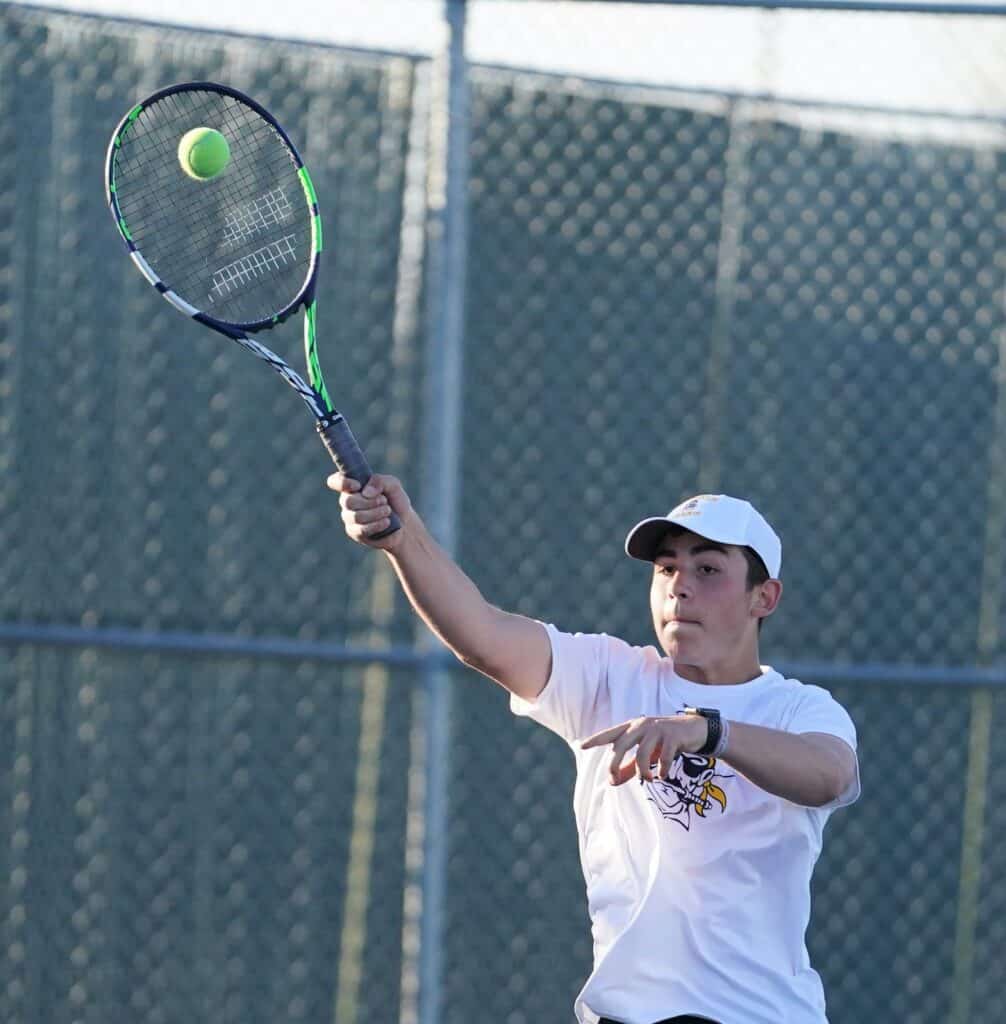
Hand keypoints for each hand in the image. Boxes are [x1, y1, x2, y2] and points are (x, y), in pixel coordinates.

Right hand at [328, 471, 412, 550]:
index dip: (341, 483)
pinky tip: (386, 522)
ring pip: (356, 516)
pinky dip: (377, 525)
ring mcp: (349, 518)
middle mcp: (347, 501)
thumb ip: (380, 481)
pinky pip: (362, 529)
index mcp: (353, 486)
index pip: (335, 481)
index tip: (358, 486)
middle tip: (384, 501)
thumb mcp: (392, 485)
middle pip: (348, 501)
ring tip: (388, 511)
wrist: (404, 523)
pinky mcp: (355, 532)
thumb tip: (366, 493)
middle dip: (370, 502)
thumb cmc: (395, 502)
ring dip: (376, 513)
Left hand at [581, 714, 708, 785]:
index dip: (596, 739)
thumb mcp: (646, 754)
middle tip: (612, 780)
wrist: (694, 731)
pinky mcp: (672, 736)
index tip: (582, 746)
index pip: (611, 733)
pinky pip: (663, 758)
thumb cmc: (665, 742)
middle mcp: (642, 725)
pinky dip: (661, 770)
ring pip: (641, 754)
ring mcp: (657, 729)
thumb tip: (612, 783)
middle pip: (621, 745)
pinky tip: (663, 775)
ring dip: (643, 771)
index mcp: (633, 727)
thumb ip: (628, 768)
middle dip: (614, 764)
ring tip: (649, 779)